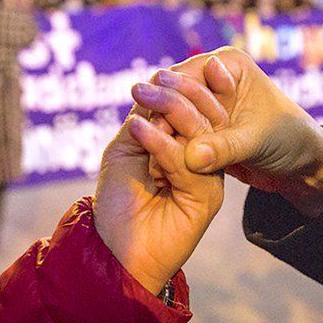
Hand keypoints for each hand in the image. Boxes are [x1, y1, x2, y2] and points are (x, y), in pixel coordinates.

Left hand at [93, 99, 223, 295]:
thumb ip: (144, 120)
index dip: (182, 90)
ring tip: (143, 99)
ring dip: (171, 111)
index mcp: (186, 147)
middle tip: (154, 81)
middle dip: (180, 94)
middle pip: (206, 117)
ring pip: (202, 134)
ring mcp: (208, 178)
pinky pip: (190, 161)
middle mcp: (202, 160)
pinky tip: (140, 130)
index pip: (195, 110)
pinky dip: (162, 142)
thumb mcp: (125, 150)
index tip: (159, 73)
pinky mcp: (208, 197)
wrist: (115, 249)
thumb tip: (158, 89)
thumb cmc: (117, 201)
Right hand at [134, 48, 322, 218]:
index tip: (151, 121)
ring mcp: (206, 100)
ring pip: (171, 112)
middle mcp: (213, 75)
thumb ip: (223, 148)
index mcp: (229, 64)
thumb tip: (191, 157)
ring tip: (138, 147)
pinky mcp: (202, 124)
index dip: (168, 98)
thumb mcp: (255, 141)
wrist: (300, 163)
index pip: (187, 75)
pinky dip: (168, 142)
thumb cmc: (288, 140)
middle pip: (173, 91)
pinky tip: (152, 159)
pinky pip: (178, 130)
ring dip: (160, 129)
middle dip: (159, 113)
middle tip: (137, 133)